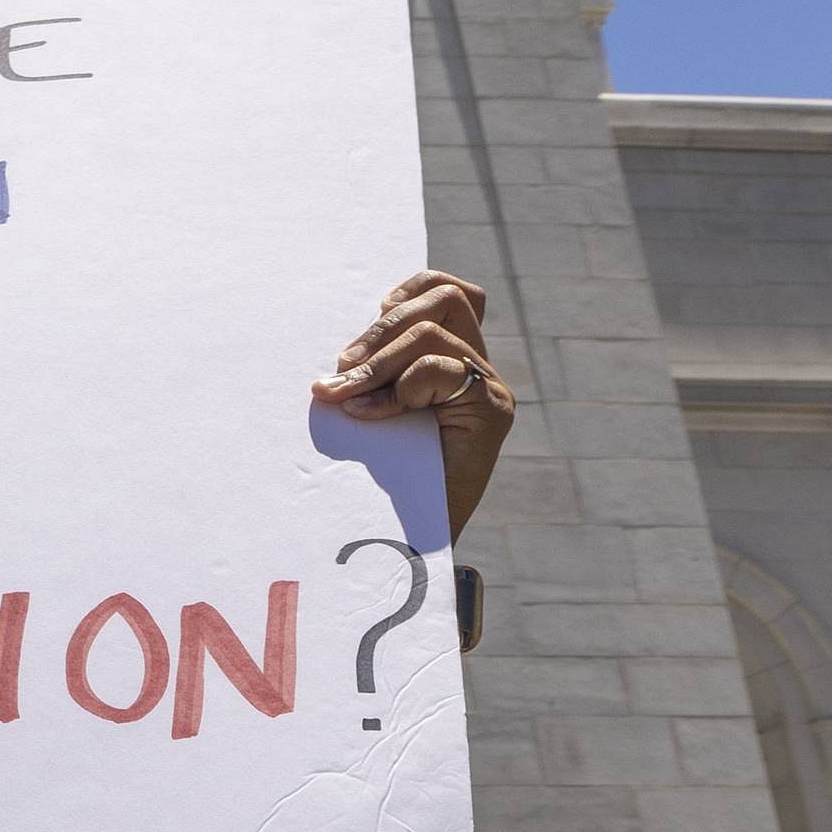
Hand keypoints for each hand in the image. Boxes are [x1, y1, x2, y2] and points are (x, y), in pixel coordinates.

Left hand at [318, 269, 515, 533]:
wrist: (410, 540)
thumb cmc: (380, 478)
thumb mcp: (370, 411)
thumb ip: (372, 374)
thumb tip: (338, 354)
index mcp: (453, 360)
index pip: (448, 292)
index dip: (408, 291)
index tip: (369, 321)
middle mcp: (479, 369)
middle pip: (444, 299)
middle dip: (378, 331)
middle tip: (339, 374)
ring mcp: (491, 389)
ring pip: (432, 333)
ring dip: (378, 363)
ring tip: (347, 397)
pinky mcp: (493, 411)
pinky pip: (440, 370)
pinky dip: (396, 388)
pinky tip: (369, 415)